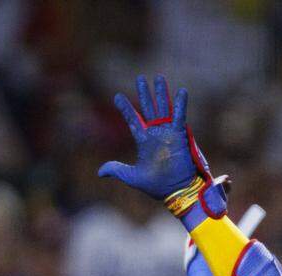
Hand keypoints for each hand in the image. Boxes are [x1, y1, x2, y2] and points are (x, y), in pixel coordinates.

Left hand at [98, 74, 210, 199]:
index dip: (125, 108)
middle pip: (149, 108)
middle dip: (144, 94)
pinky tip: (181, 91)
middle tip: (140, 78)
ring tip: (158, 78)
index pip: (133, 120)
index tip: (117, 96)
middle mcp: (156, 134)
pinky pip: (180, 117)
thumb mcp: (132, 177)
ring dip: (161, 93)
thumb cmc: (156, 185)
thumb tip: (100, 172)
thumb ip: (117, 170)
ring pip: (163, 108)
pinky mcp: (179, 135)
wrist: (175, 191)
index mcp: (144, 141)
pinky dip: (180, 105)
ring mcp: (168, 133)